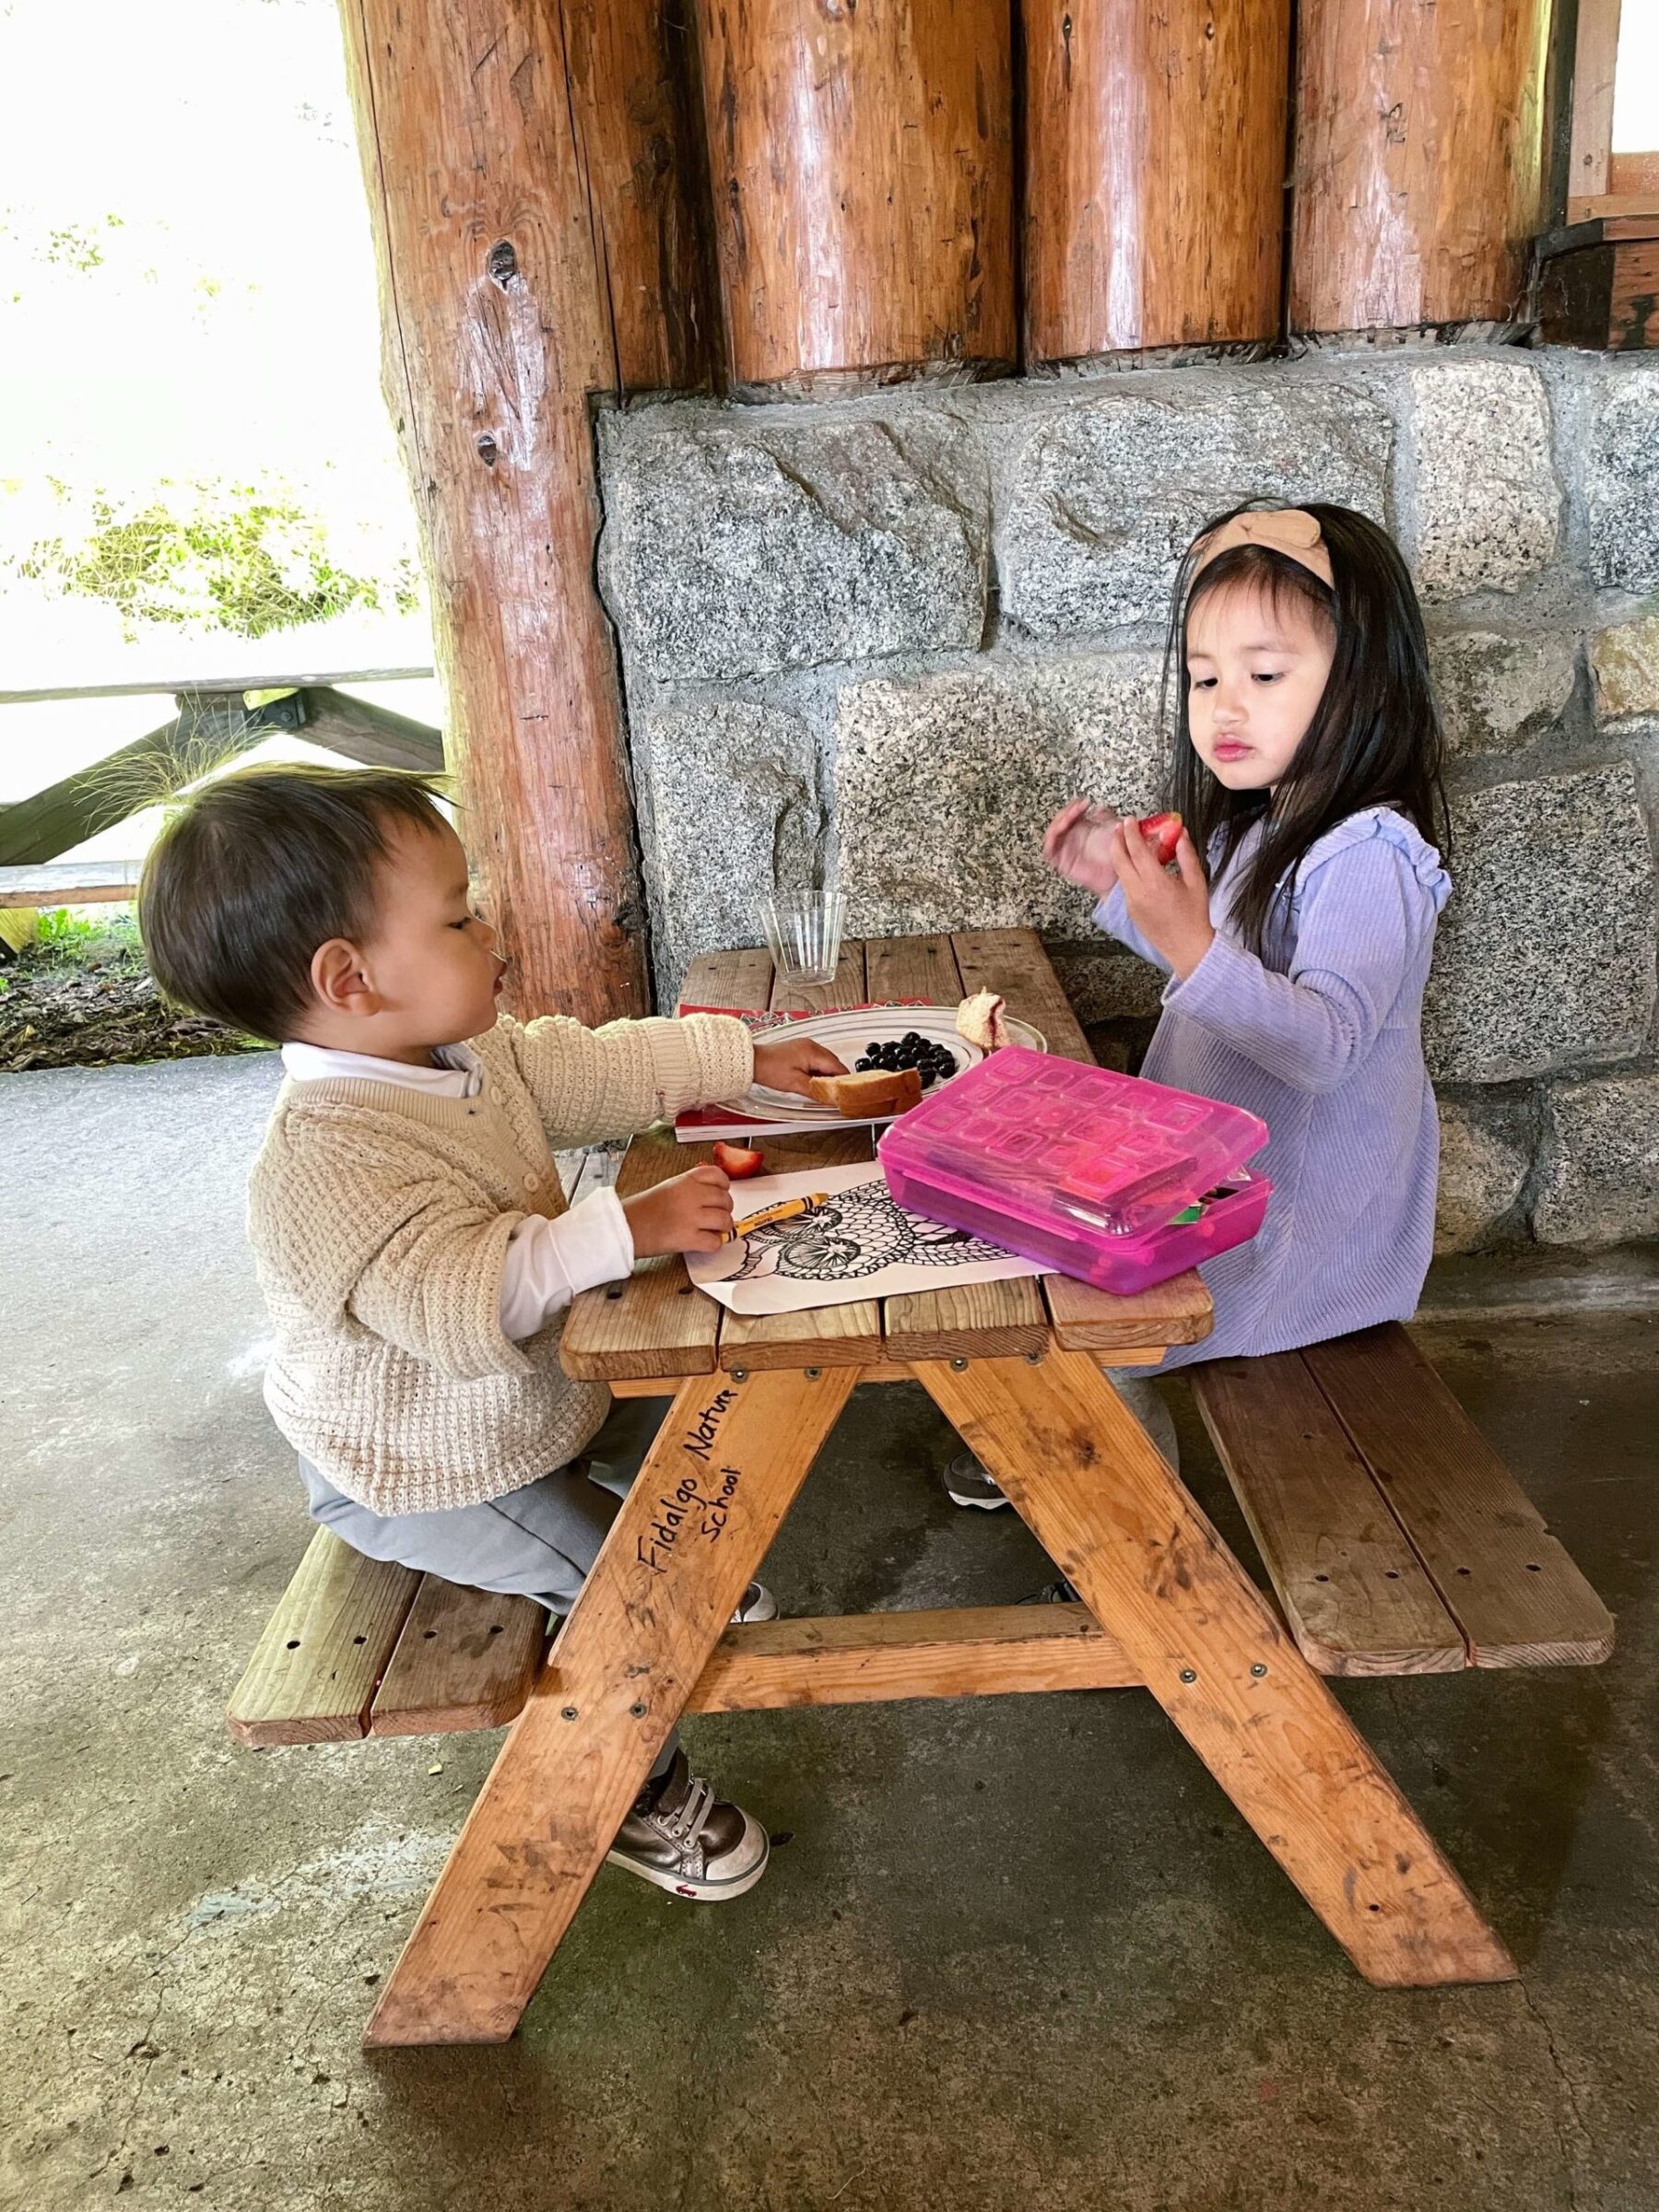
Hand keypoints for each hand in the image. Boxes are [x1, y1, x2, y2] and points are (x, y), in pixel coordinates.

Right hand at [623, 1166, 734, 1257]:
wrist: (626, 1228)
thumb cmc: (643, 1209)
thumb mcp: (668, 1187)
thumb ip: (691, 1187)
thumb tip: (713, 1193)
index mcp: (686, 1181)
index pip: (719, 1177)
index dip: (724, 1186)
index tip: (722, 1193)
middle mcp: (691, 1196)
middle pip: (725, 1200)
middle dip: (725, 1209)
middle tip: (718, 1216)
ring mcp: (691, 1217)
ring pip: (725, 1220)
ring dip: (723, 1228)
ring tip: (714, 1230)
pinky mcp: (689, 1239)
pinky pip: (715, 1242)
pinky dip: (713, 1244)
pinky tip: (704, 1242)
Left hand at [751, 1035, 846, 1096]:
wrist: (752, 1061)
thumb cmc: (769, 1069)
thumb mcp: (795, 1084)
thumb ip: (816, 1091)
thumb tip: (830, 1097)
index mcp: (813, 1052)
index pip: (838, 1067)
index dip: (843, 1081)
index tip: (846, 1092)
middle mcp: (812, 1045)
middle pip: (834, 1063)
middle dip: (836, 1078)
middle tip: (835, 1093)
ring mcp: (806, 1046)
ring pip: (826, 1061)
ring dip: (827, 1074)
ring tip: (824, 1088)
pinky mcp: (800, 1049)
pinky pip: (817, 1059)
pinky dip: (818, 1070)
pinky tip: (814, 1080)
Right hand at [1043, 799, 1122, 894]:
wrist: (1118, 875)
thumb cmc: (1117, 855)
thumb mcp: (1113, 829)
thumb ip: (1106, 816)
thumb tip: (1098, 807)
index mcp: (1082, 828)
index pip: (1071, 813)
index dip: (1075, 806)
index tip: (1084, 802)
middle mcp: (1072, 837)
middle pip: (1059, 820)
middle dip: (1067, 811)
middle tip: (1077, 808)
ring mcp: (1066, 849)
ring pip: (1052, 832)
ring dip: (1059, 822)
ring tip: (1069, 817)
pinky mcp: (1062, 862)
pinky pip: (1049, 851)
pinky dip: (1051, 839)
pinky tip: (1060, 830)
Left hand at [1113, 819, 1214, 978]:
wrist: (1187, 947)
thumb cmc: (1195, 916)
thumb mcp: (1196, 881)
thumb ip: (1186, 855)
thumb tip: (1180, 834)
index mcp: (1156, 883)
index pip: (1137, 851)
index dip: (1131, 833)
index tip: (1130, 820)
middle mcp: (1139, 892)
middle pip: (1119, 860)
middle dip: (1117, 840)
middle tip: (1119, 827)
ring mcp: (1131, 902)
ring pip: (1119, 873)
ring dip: (1120, 855)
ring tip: (1124, 842)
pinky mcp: (1130, 910)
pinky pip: (1124, 885)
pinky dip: (1126, 871)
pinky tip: (1133, 865)